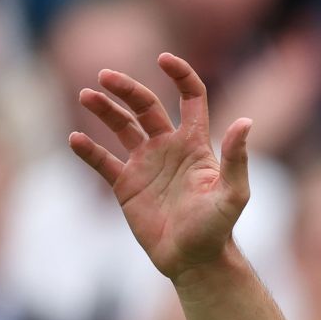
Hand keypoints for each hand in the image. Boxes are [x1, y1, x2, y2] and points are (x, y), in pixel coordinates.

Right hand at [67, 55, 252, 280]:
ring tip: (86, 96)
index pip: (191, 97)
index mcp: (196, 144)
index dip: (180, 75)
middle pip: (146, 106)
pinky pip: (102, 161)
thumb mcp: (232, 194)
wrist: (194, 261)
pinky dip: (88, 150)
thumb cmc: (218, 228)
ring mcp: (145, 165)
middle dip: (127, 89)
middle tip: (104, 76)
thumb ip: (237, 159)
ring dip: (103, 110)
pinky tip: (75, 140)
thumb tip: (245, 121)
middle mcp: (169, 148)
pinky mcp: (126, 186)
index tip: (163, 58)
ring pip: (121, 127)